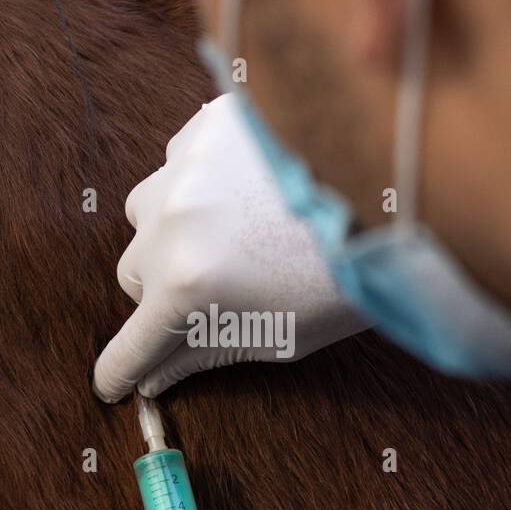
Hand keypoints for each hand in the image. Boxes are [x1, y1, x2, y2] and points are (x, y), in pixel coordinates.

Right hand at [93, 93, 365, 401]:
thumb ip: (208, 353)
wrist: (395, 187)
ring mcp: (182, 169)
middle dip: (161, 292)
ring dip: (172, 231)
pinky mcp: (205, 126)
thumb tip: (159, 375)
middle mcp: (170, 228)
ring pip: (146, 215)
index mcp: (189, 293)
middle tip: (212, 293)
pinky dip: (199, 182)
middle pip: (133, 275)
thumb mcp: (282, 337)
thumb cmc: (347, 274)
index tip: (115, 384)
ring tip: (231, 233)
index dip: (121, 372)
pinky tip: (244, 190)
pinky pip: (176, 164)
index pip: (130, 348)